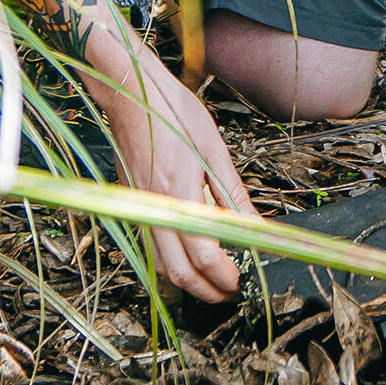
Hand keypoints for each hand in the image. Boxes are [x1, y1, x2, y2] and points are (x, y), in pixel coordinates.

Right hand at [98, 49, 256, 301]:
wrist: (131, 93)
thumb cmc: (173, 112)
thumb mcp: (212, 148)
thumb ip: (232, 193)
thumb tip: (254, 225)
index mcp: (177, 193)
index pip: (204, 255)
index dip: (225, 275)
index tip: (241, 280)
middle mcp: (153, 208)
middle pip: (179, 272)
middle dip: (207, 290)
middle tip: (230, 290)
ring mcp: (138, 209)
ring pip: (160, 266)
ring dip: (188, 280)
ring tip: (214, 277)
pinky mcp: (131, 205)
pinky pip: (150, 248)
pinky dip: (170, 262)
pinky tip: (189, 254)